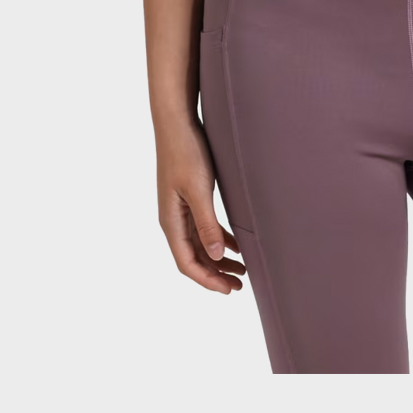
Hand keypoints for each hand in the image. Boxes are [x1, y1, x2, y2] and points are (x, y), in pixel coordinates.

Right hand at [156, 119, 247, 293]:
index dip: (207, 280)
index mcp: (170, 221)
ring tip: (242, 270)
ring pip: (200, 244)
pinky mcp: (190, 197)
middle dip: (216, 274)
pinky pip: (204, 227)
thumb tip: (215, 256)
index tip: (229, 290)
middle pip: (194, 257)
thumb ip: (206, 223)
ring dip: (218, 258)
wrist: (177, 122)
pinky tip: (236, 245)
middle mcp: (173, 219)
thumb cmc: (186, 152)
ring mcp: (180, 208)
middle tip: (241, 286)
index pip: (186, 263)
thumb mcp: (199, 190)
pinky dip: (219, 238)